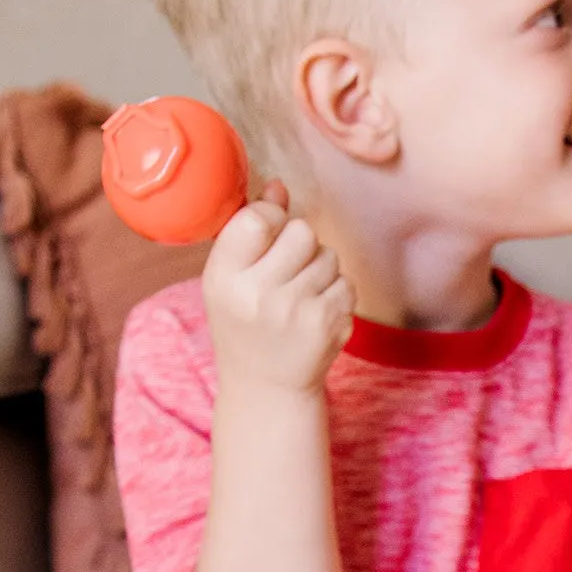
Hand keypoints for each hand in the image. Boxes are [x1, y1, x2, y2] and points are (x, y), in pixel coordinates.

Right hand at [202, 183, 354, 396]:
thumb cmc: (244, 322)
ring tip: (300, 290)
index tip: (269, 232)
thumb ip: (250, 230)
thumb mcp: (229, 278)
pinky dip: (335, 290)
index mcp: (225, 278)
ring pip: (328, 255)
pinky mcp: (330, 324)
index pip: (258, 219)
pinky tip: (315, 308)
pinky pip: (346, 282)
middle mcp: (260, 295)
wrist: (267, 385)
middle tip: (288, 264)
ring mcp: (299, 311)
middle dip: (299, 241)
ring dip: (319, 266)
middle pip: (301, 231)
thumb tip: (278, 187)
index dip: (270, 216)